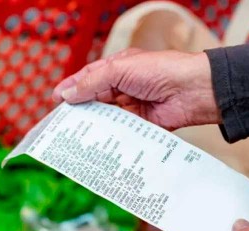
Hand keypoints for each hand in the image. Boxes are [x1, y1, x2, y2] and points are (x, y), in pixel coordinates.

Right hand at [52, 49, 220, 129]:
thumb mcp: (120, 70)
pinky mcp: (141, 125)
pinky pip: (120, 132)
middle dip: (78, 110)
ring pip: (105, 117)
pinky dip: (108, 137)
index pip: (88, 78)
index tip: (55, 100)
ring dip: (92, 125)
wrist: (192, 90)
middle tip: (60, 123)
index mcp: (118, 68)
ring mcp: (132, 107)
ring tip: (73, 135)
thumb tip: (67, 94)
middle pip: (94, 100)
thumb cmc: (160, 71)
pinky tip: (95, 143)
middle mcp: (123, 87)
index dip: (71, 88)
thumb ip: (92, 83)